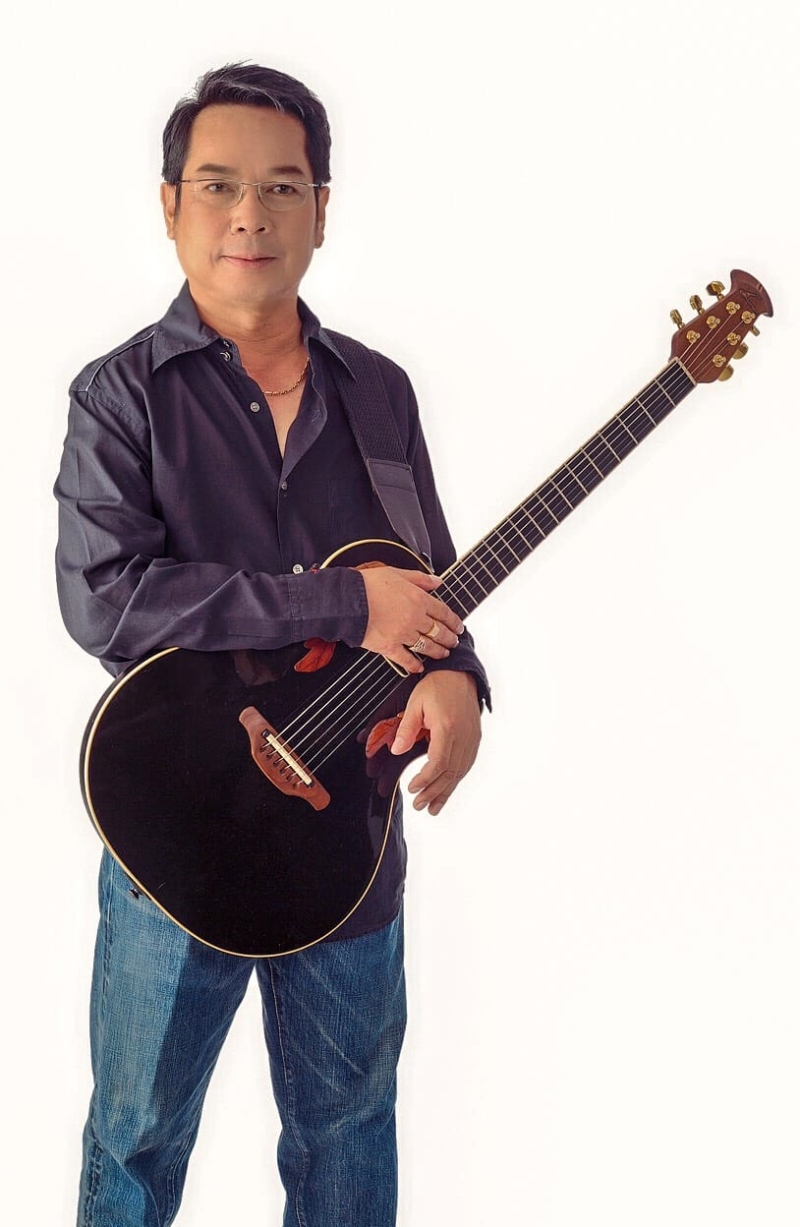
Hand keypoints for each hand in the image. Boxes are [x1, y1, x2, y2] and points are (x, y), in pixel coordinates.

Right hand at [359, 566, 463, 671]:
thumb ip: (420, 579)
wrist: (346, 600)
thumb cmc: (368, 584)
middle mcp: (414, 618)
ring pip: (427, 647)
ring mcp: (403, 634)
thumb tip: (438, 581)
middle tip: (454, 642)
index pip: (444, 613)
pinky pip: (406, 659)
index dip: (454, 621)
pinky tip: (420, 667)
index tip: (459, 627)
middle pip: (439, 632)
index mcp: (418, 599)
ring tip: (444, 654)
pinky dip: (415, 665)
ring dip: (438, 652)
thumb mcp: (397, 573)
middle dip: (450, 638)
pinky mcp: (389, 646)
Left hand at [390, 671, 480, 814]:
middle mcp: (463, 736)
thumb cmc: (437, 686)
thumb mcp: (416, 704)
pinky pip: (466, 765)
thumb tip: (396, 749)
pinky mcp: (474, 739)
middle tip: (419, 805)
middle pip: (449, 773)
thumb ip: (406, 728)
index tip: (412, 787)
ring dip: (446, 791)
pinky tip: (447, 789)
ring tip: (432, 807)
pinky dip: (456, 780)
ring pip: (460, 772)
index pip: (438, 762)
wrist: (460, 674)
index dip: (425, 779)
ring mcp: (471, 739)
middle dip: (433, 792)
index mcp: (447, 728)